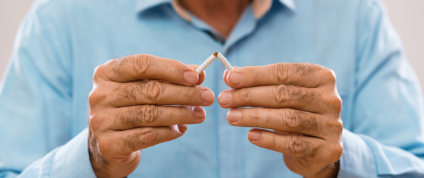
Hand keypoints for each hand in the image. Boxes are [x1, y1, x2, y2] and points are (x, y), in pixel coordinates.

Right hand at [88, 54, 213, 177]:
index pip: (142, 64)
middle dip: (184, 94)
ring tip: (200, 115)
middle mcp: (99, 94)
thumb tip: (199, 75)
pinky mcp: (109, 144)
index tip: (196, 77)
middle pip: (150, 91)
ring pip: (150, 114)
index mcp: (107, 72)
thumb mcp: (145, 87)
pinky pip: (147, 136)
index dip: (172, 69)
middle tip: (207, 97)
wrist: (109, 144)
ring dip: (181, 114)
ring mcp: (101, 120)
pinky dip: (169, 132)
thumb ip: (169, 79)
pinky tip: (182, 129)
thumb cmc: (131, 107)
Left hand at [218, 63, 342, 177]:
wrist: (317, 148)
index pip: (284, 72)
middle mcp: (331, 99)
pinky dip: (269, 139)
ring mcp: (333, 125)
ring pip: (288, 119)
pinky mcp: (329, 149)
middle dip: (249, 96)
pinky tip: (251, 136)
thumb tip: (230, 75)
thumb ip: (259, 83)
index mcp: (322, 77)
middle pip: (284, 95)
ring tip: (231, 117)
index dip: (255, 75)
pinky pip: (293, 144)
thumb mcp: (281, 94)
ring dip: (254, 117)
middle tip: (224, 100)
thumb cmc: (294, 112)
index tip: (229, 78)